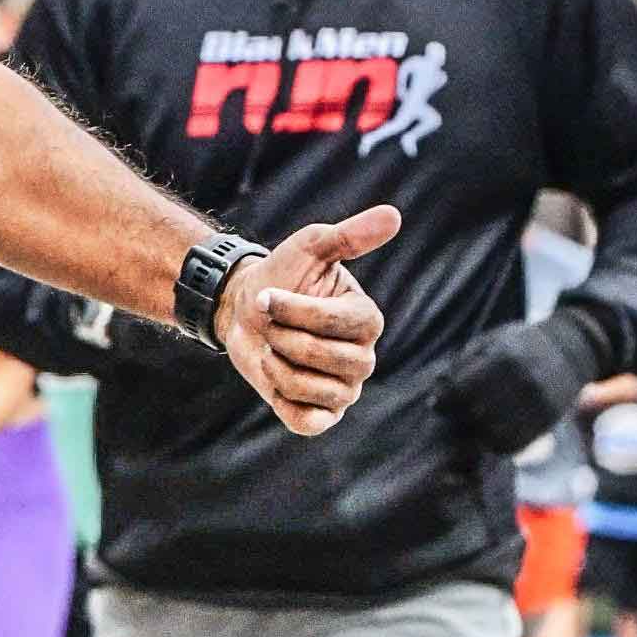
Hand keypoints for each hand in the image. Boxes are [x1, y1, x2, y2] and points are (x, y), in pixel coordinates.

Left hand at [211, 206, 398, 437]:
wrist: (244, 309)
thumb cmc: (282, 275)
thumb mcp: (311, 247)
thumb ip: (349, 236)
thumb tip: (392, 216)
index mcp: (368, 320)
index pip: (331, 324)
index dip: (291, 310)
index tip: (266, 295)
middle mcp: (363, 358)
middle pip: (316, 356)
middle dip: (280, 335)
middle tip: (272, 324)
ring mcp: (345, 391)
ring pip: (305, 387)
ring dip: (274, 364)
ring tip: (275, 348)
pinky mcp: (322, 417)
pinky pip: (303, 420)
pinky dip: (280, 399)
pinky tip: (277, 376)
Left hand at [441, 299, 607, 458]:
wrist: (570, 351)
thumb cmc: (520, 345)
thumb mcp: (491, 341)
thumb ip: (463, 363)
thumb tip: (437, 389)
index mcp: (506, 356)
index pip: (462, 389)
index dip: (444, 401)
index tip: (437, 404)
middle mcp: (524, 380)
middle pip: (476, 413)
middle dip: (459, 418)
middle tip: (455, 417)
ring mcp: (539, 402)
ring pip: (494, 433)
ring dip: (477, 435)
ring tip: (472, 426)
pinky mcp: (548, 420)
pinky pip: (515, 444)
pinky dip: (496, 445)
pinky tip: (490, 435)